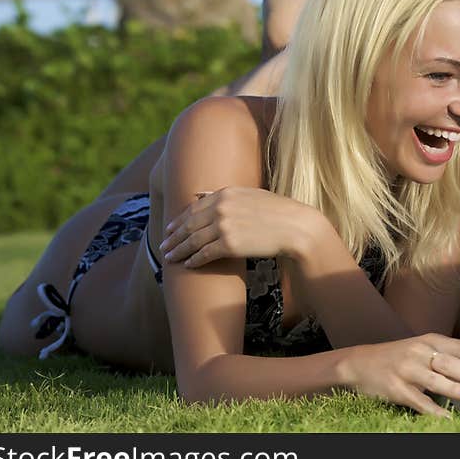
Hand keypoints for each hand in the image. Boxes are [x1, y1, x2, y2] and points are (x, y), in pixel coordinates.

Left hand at [160, 187, 322, 266]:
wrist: (295, 227)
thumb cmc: (278, 212)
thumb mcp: (250, 195)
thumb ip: (225, 195)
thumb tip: (200, 193)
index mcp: (226, 193)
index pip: (194, 207)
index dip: (179, 220)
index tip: (171, 228)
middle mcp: (221, 207)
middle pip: (189, 224)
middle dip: (174, 237)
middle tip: (164, 246)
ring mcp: (224, 226)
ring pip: (193, 240)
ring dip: (179, 250)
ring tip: (170, 258)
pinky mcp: (229, 244)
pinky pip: (204, 254)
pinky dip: (194, 260)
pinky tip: (188, 264)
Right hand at [336, 333, 459, 416]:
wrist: (359, 363)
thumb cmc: (398, 357)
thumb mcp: (422, 349)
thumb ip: (447, 357)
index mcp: (429, 341)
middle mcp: (419, 352)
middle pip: (449, 362)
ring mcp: (407, 370)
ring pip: (435, 380)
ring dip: (455, 388)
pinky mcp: (397, 389)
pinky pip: (419, 401)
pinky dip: (434, 410)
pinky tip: (447, 416)